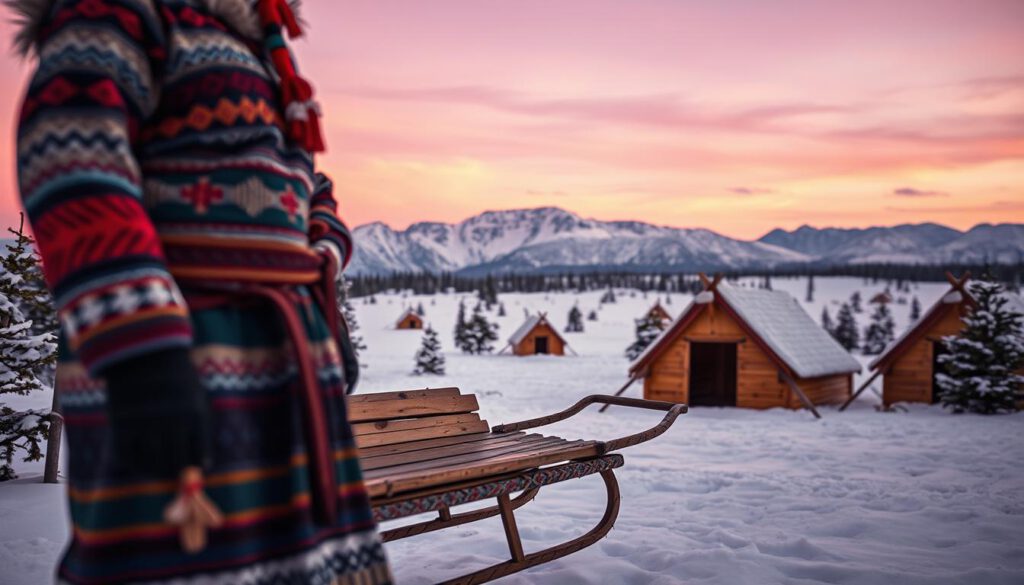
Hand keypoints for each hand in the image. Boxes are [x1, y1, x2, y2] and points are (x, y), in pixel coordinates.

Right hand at [103, 349, 210, 477]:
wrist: (142, 353)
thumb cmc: (175, 380)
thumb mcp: (195, 397)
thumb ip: (199, 430)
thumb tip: (202, 466)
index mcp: (195, 414)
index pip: (199, 455)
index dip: (196, 467)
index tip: (193, 471)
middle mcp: (172, 420)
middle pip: (176, 462)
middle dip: (176, 473)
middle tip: (174, 476)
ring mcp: (146, 423)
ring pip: (153, 464)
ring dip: (157, 472)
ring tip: (159, 471)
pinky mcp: (121, 423)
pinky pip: (127, 457)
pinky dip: (134, 465)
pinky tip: (140, 463)